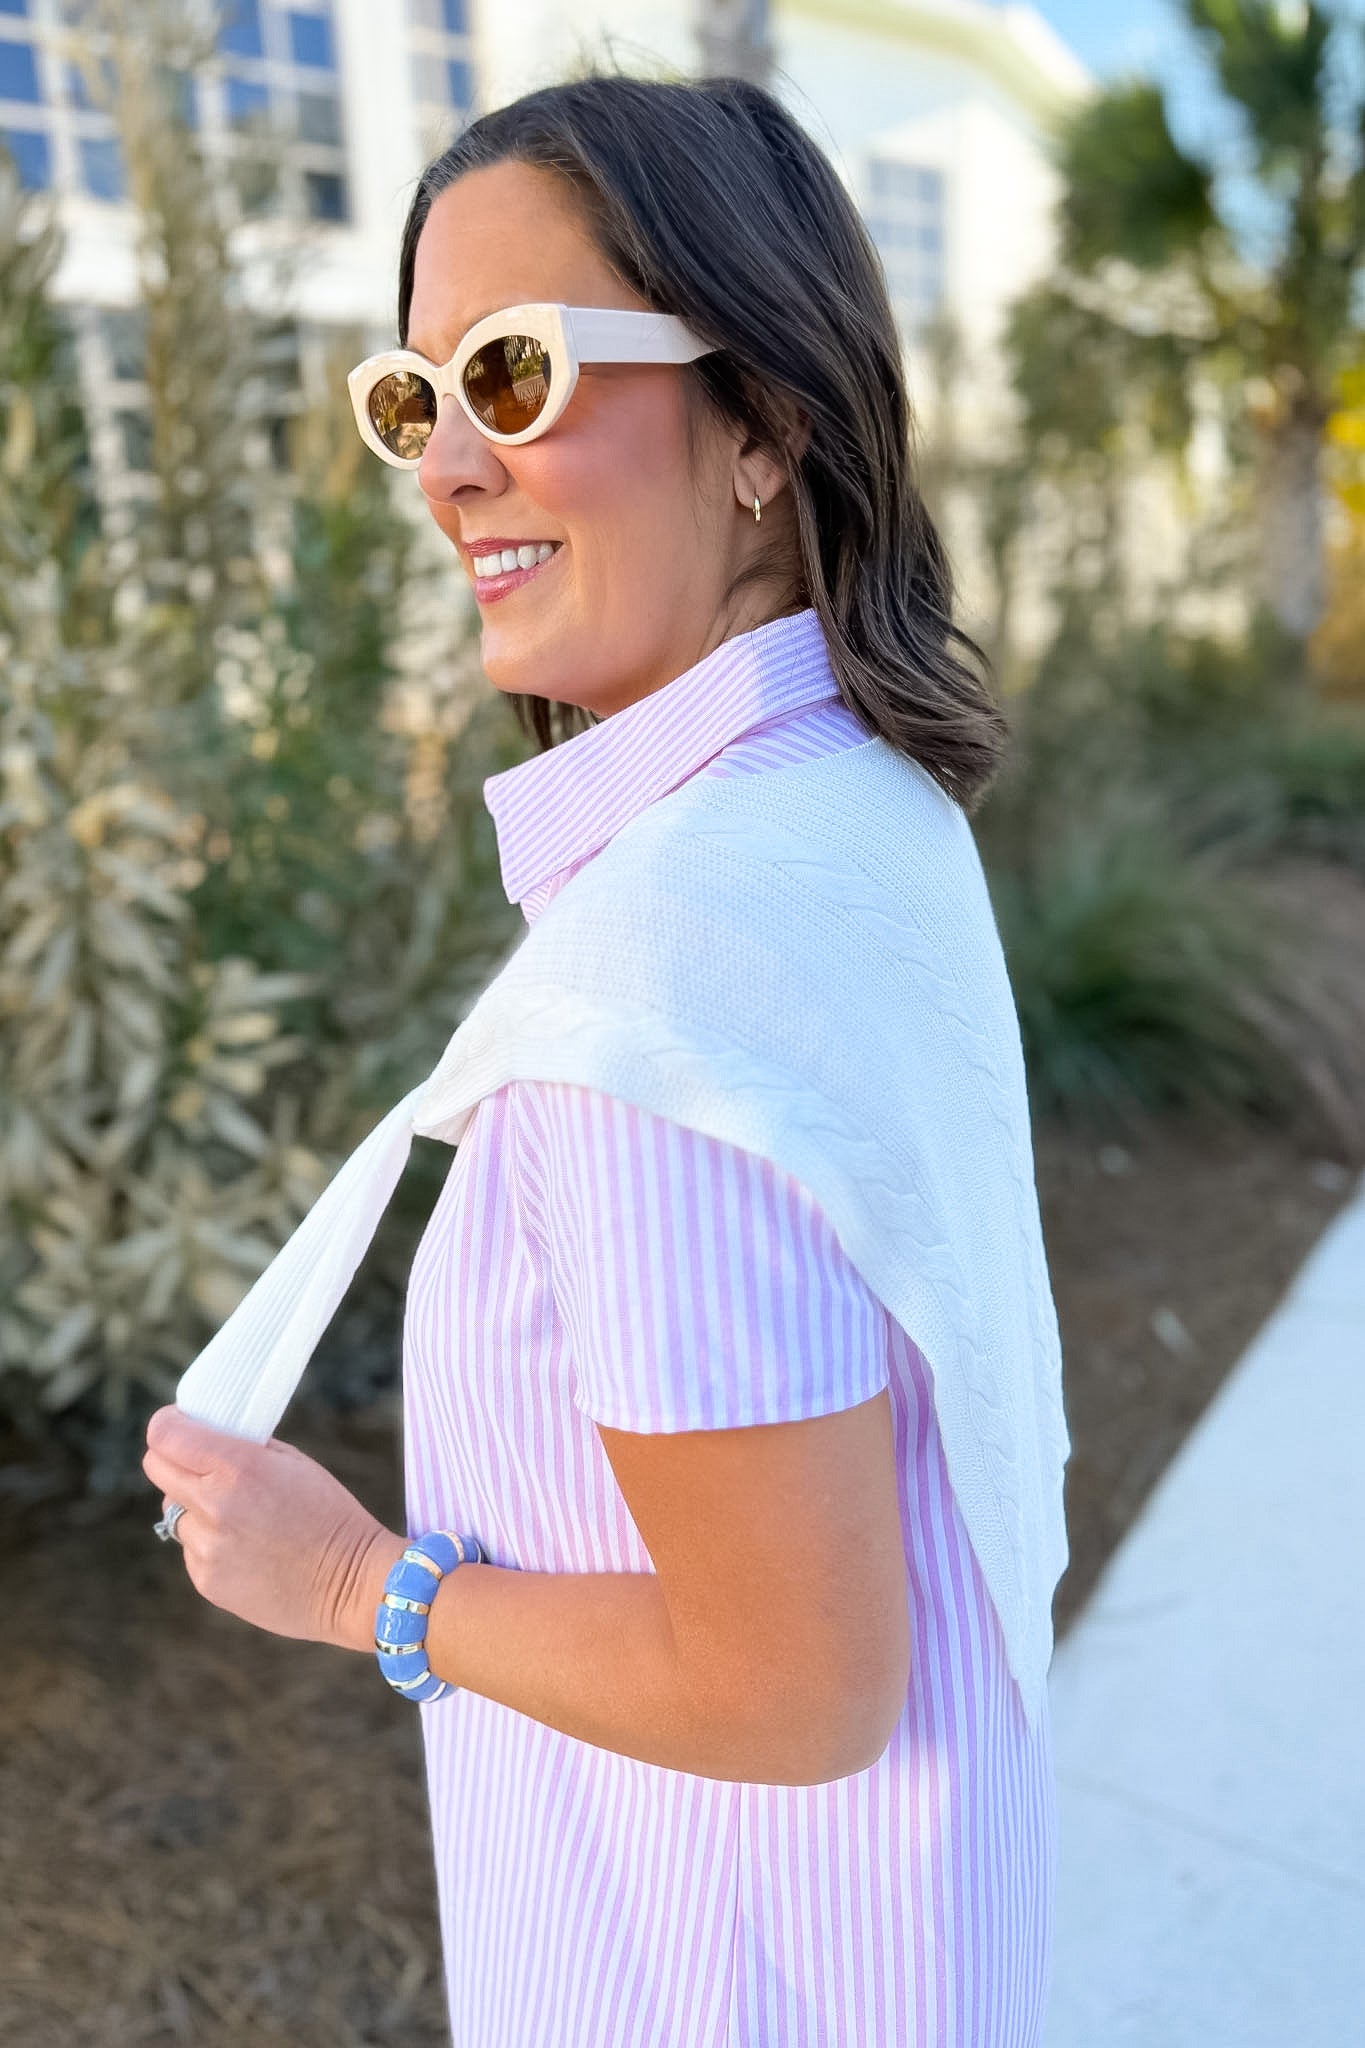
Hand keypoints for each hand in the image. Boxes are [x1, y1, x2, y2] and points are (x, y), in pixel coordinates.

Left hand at [142, 1405, 406, 1653]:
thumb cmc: (330, 1514)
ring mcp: (207, 1548)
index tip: (178, 1422)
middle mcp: (214, 1507)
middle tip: (197, 1461)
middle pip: (156, 1468)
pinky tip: (246, 1546)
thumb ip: (244, 1448)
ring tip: (237, 1514)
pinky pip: (190, 1548)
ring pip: (172, 1512)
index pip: (166, 1436)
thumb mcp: (294, 1463)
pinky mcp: (206, 1580)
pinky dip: (208, 1541)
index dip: (168, 1424)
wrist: (350, 1584)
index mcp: (237, 1469)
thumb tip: (207, 1438)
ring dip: (194, 1506)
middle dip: (171, 1458)